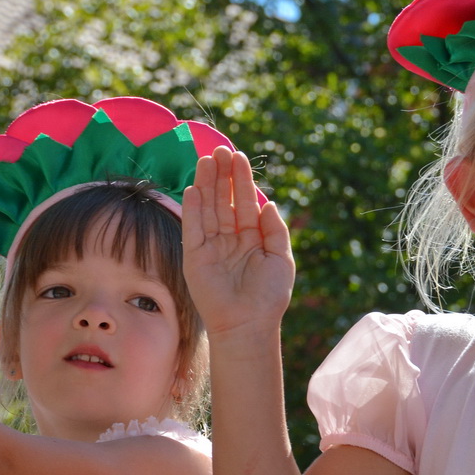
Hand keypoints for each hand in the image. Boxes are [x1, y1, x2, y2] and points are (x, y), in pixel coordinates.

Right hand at [181, 147, 295, 336]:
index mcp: (251, 238)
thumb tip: (267, 203)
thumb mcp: (281, 258)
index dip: (241, 180)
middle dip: (222, 175)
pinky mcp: (194, 257)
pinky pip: (192, 228)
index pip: (244, 202)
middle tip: (220, 149)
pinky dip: (193, 208)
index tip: (238, 156)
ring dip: (206, 184)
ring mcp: (211, 246)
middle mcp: (229, 239)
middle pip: (223, 200)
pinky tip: (194, 188)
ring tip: (206, 159)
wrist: (249, 324)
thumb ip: (275, 230)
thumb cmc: (269, 296)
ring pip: (207, 208)